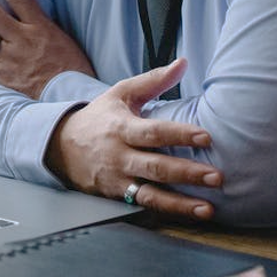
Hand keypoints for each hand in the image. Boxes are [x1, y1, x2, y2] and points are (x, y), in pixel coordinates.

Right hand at [46, 59, 221, 220]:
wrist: (60, 146)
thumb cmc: (99, 117)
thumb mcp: (121, 94)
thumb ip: (153, 80)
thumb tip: (183, 63)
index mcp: (121, 127)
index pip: (153, 132)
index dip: (179, 134)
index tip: (206, 137)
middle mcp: (119, 155)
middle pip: (155, 166)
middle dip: (186, 173)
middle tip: (216, 176)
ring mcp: (117, 178)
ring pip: (150, 193)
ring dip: (180, 203)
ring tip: (208, 208)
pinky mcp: (116, 195)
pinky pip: (143, 205)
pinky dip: (167, 211)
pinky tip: (190, 214)